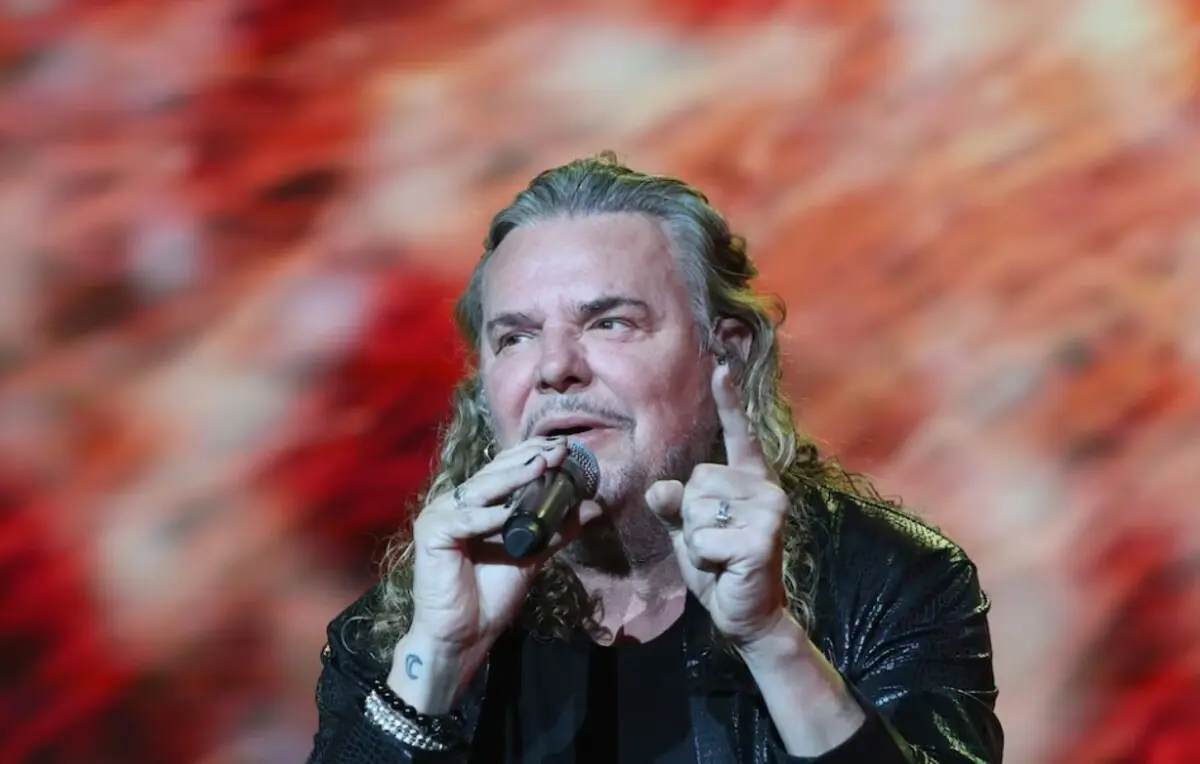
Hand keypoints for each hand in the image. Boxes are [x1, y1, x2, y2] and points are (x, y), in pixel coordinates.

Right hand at [406, 435, 573, 653]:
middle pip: (495, 473)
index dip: (533, 455)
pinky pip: (463, 521)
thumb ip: (556, 530)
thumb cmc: (492, 594)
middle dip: (529, 460)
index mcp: (478, 503)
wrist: (466, 634)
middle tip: (560, 450)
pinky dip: (487, 518)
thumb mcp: (532, 555)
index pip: (505, 470)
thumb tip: (593, 507)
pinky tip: (508, 513)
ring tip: (541, 466)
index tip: (565, 448)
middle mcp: (457, 503)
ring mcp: (441, 515)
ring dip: (513, 478)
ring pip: (482, 491)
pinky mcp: (431, 534)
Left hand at [644, 359, 790, 645]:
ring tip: (720, 554)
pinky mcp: (762, 539)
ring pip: (697, 510)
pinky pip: (702, 539)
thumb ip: (674, 506)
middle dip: (691, 516)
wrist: (747, 613)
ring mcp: (770, 511)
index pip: (739, 433)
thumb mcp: (689, 530)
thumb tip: (660, 490)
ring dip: (696, 540)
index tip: (723, 368)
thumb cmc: (719, 565)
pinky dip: (702, 559)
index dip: (728, 401)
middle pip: (696, 480)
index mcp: (750, 478)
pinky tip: (725, 567)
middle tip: (716, 542)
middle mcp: (766, 488)